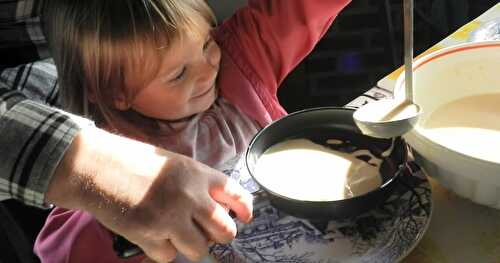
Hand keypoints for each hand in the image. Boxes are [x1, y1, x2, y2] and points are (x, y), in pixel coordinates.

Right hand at [46, 127, 252, 261]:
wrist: (98, 167)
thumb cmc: (137, 164)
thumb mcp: (176, 165)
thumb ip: (200, 184)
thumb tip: (220, 210)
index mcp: (199, 174)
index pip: (237, 195)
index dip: (246, 210)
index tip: (245, 218)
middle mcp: (190, 196)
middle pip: (225, 231)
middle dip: (219, 236)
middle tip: (206, 232)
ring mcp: (170, 217)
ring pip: (199, 249)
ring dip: (189, 245)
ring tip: (175, 232)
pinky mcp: (148, 234)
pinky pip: (169, 256)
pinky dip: (162, 250)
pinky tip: (153, 234)